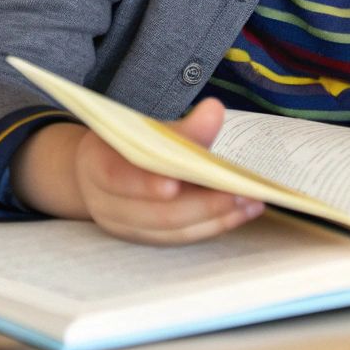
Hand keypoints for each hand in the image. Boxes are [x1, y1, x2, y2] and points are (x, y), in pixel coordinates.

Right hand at [14, 98, 265, 244]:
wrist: (103, 169)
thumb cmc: (132, 143)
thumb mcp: (148, 129)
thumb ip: (181, 128)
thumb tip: (213, 110)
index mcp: (97, 164)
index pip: (117, 177)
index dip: (145, 184)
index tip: (175, 183)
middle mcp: (106, 203)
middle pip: (155, 213)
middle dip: (201, 204)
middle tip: (240, 191)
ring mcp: (126, 226)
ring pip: (172, 230)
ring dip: (216, 217)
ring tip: (251, 201)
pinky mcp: (147, 239)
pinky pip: (182, 238)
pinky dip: (215, 225)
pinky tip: (242, 212)